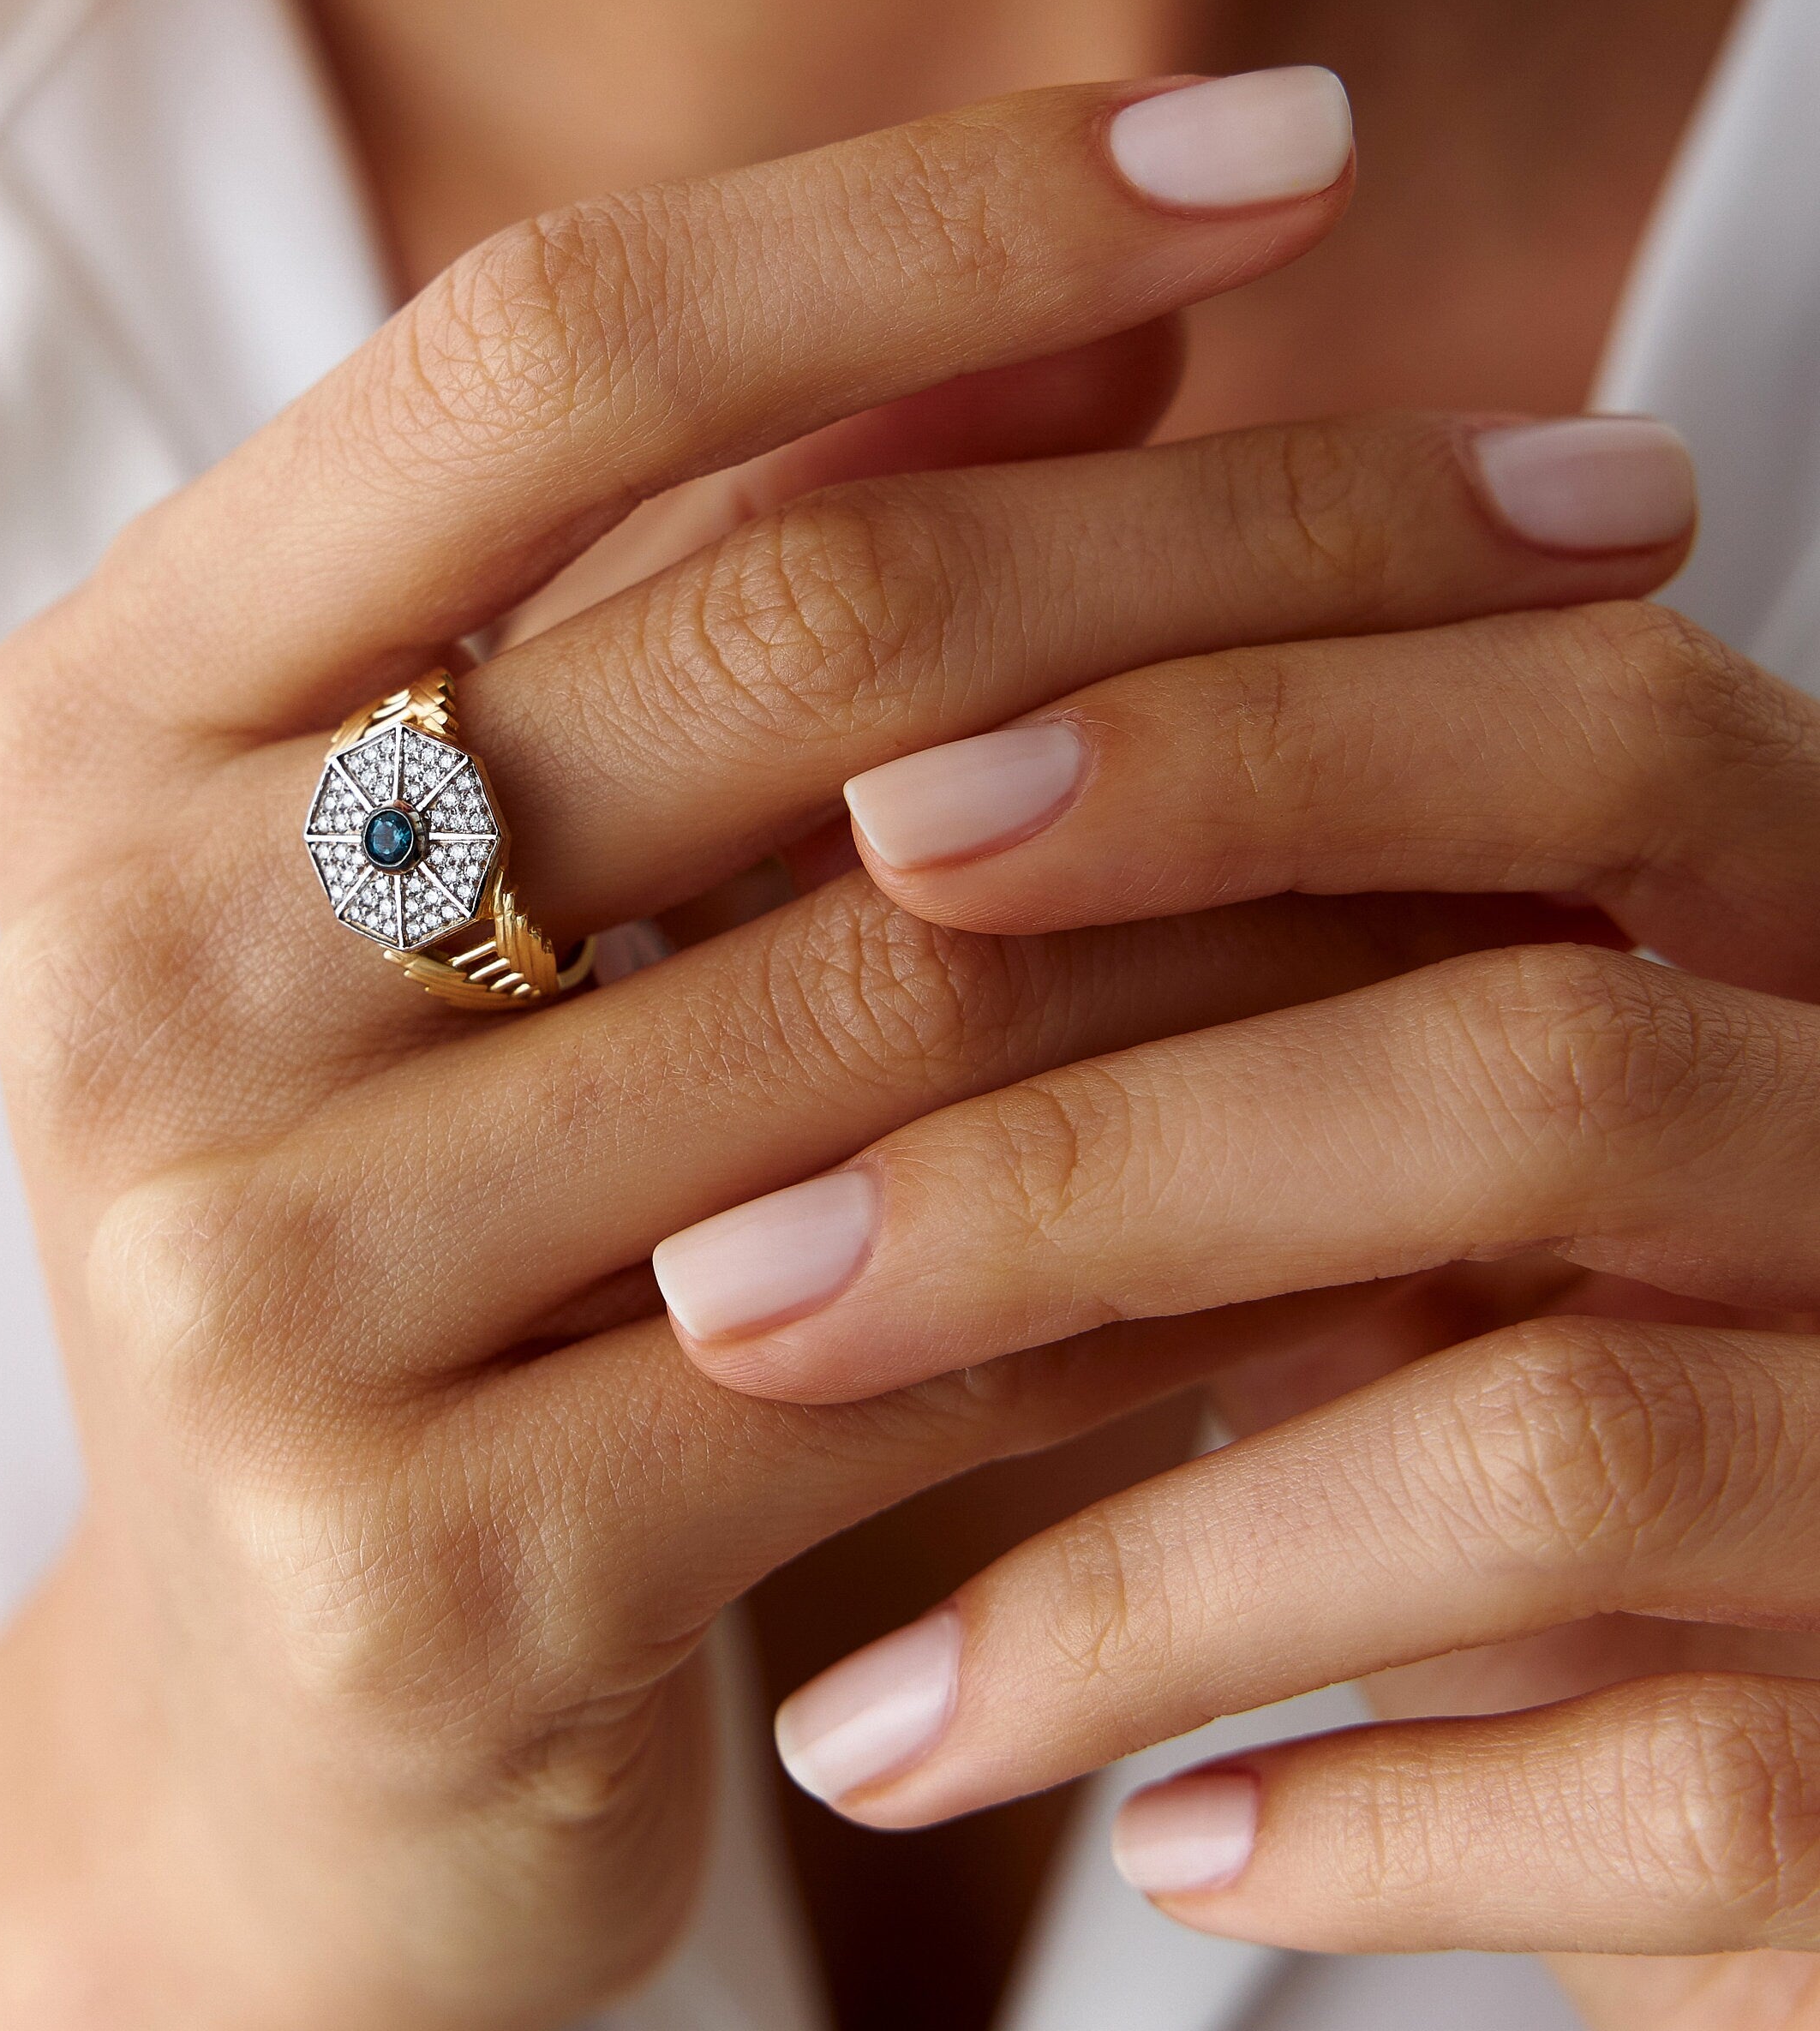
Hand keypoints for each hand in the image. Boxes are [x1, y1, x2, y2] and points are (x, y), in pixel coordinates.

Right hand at [0, 72, 1664, 2027]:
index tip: (1298, 143)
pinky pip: (930, 1342)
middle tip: (1599, 492)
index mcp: (110, 715)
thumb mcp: (544, 860)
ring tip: (1586, 796)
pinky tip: (1435, 1180)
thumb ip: (759, 564)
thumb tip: (1120, 295)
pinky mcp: (405, 1578)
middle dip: (1254, 544)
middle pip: (784, 638)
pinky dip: (1228, 1245)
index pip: (544, 346)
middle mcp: (119, 966)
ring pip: (913, 992)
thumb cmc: (429, 1202)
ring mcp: (236, 1284)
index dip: (931, 214)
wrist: (272, 1714)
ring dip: (1315, 891)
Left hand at [654, 441, 1819, 2014]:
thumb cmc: (1496, 1313)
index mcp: (1795, 933)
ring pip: (1557, 1441)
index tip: (873, 816)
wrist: (1790, 1718)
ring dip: (1124, 1551)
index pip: (1582, 722)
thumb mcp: (1372, 1052)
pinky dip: (1357, 1814)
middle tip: (724, 1277)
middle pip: (1540, 1064)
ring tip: (826, 1692)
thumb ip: (1205, 861)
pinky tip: (1133, 1833)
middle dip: (1085, 1154)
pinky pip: (1675, 1796)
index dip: (1231, 742)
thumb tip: (846, 604)